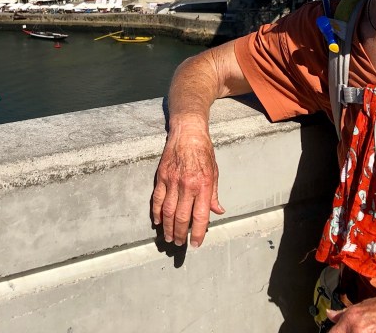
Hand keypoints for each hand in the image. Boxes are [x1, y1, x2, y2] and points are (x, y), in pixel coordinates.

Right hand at [150, 120, 224, 246]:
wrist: (188, 133)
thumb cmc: (203, 152)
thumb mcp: (214, 172)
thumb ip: (213, 194)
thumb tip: (218, 211)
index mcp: (203, 185)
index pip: (200, 215)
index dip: (199, 233)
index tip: (196, 244)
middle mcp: (187, 185)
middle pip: (182, 217)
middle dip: (181, 234)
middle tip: (180, 244)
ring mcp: (172, 181)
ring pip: (168, 211)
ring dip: (168, 227)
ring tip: (169, 238)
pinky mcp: (162, 176)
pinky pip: (158, 199)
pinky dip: (157, 212)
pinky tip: (158, 222)